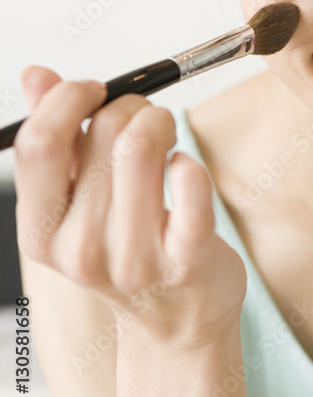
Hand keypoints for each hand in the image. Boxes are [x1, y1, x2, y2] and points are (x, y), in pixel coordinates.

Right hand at [14, 66, 247, 349]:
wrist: (177, 321)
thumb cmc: (127, 248)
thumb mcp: (78, 201)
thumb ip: (57, 136)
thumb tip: (36, 75)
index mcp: (41, 231)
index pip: (38, 143)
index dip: (68, 98)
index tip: (93, 89)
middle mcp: (80, 250)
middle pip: (103, 132)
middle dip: (131, 106)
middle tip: (145, 118)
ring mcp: (133, 259)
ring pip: (145, 146)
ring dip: (162, 122)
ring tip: (167, 137)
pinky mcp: (186, 260)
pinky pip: (191, 187)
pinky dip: (190, 164)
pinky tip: (185, 170)